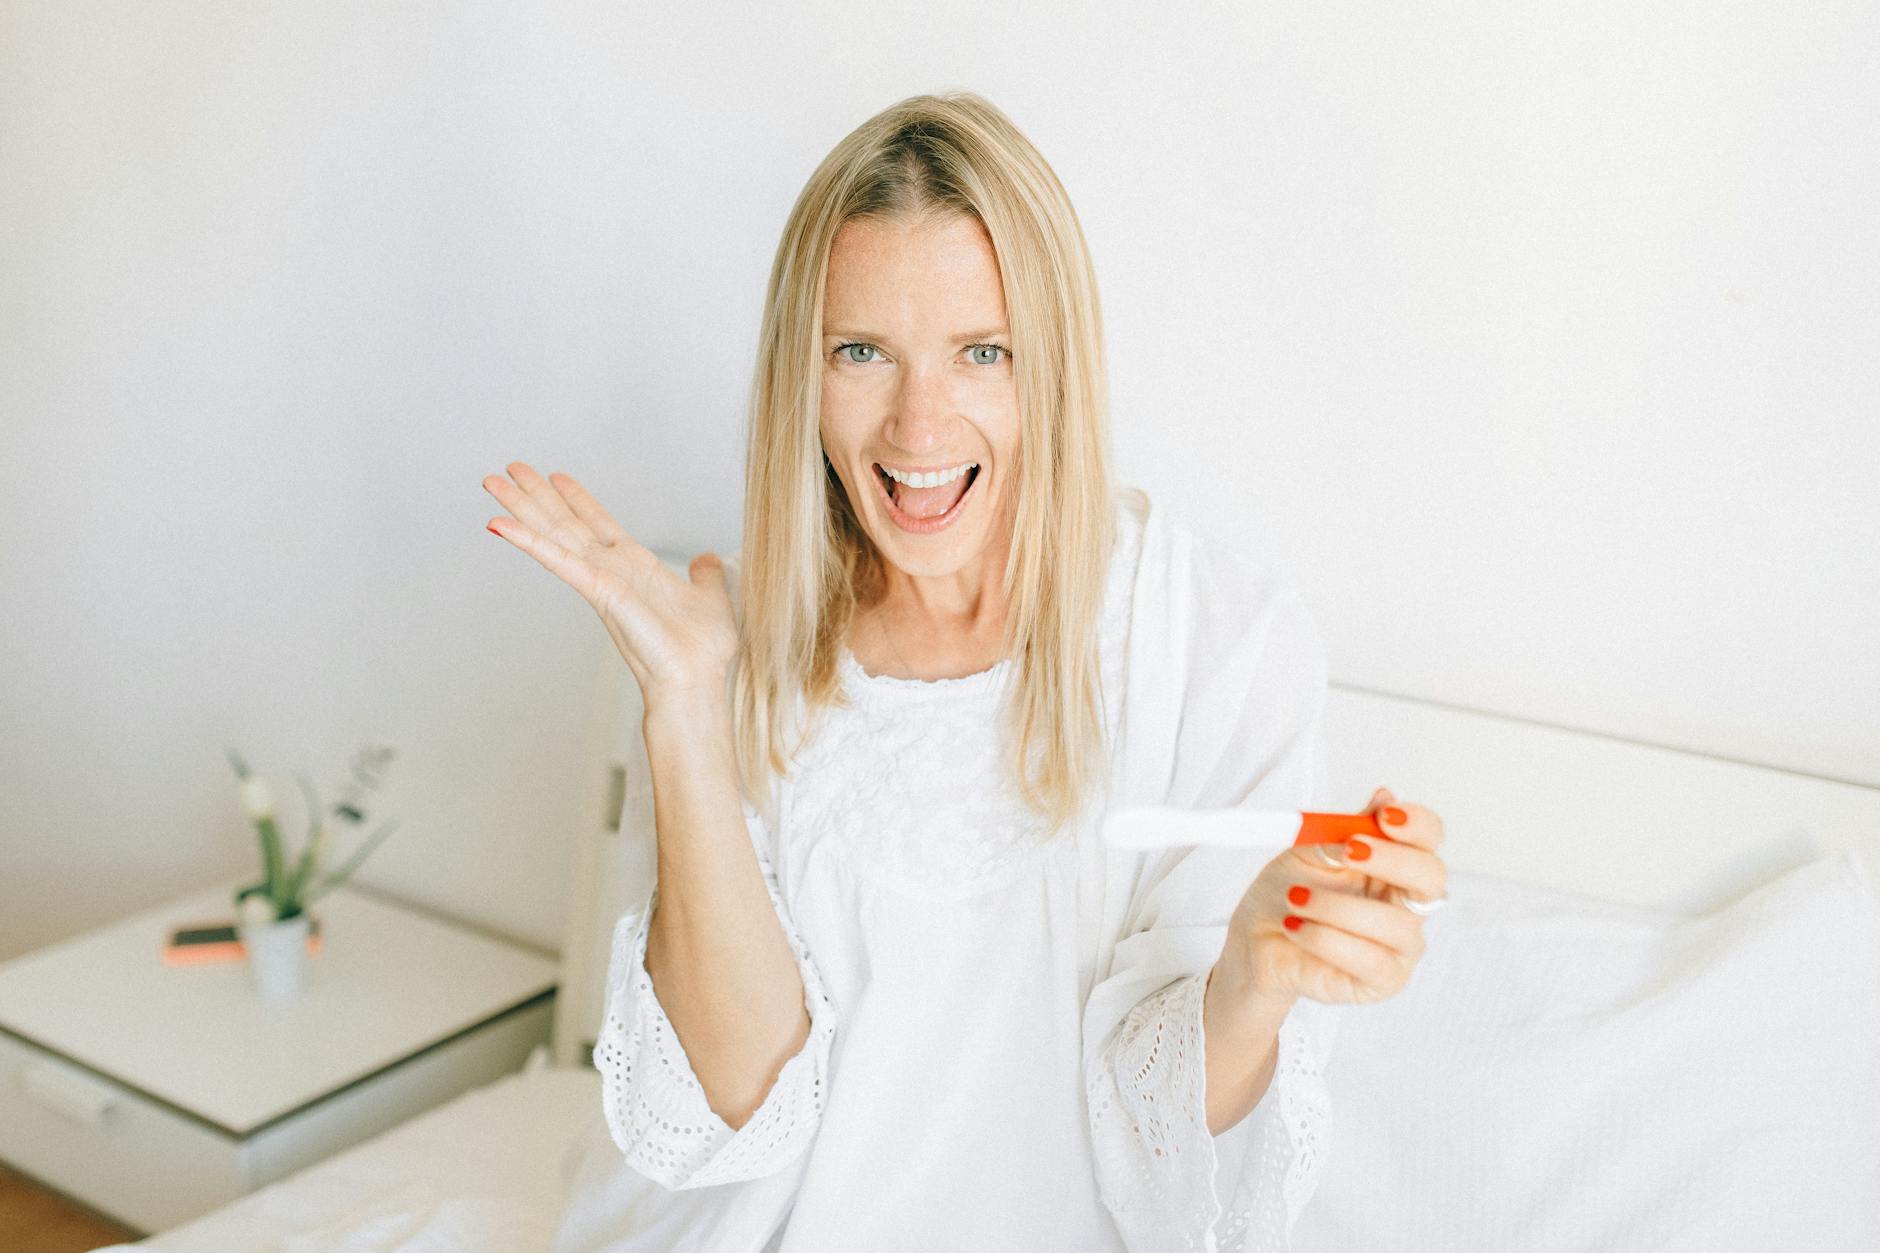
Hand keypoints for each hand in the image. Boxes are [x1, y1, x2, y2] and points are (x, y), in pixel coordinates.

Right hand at [482, 462, 738, 705]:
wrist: (696, 679)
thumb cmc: (702, 651)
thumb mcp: (710, 598)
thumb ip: (706, 576)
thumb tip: (708, 559)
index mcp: (636, 567)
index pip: (599, 523)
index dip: (577, 498)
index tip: (556, 476)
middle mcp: (612, 570)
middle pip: (566, 523)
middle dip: (537, 496)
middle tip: (509, 468)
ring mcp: (601, 580)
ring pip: (553, 535)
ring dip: (522, 508)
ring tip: (493, 481)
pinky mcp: (598, 592)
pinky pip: (558, 561)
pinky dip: (529, 542)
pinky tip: (500, 525)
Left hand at [1224, 786, 1447, 1006]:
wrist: (1256, 939)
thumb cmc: (1287, 891)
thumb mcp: (1308, 851)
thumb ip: (1346, 830)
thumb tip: (1384, 796)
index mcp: (1395, 865)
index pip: (1428, 840)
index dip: (1418, 825)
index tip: (1385, 814)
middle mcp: (1408, 904)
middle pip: (1431, 878)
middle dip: (1392, 860)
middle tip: (1348, 850)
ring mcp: (1401, 945)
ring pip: (1395, 924)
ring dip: (1338, 907)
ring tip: (1296, 899)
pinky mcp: (1383, 981)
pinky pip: (1370, 961)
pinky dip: (1327, 939)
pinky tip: (1296, 928)